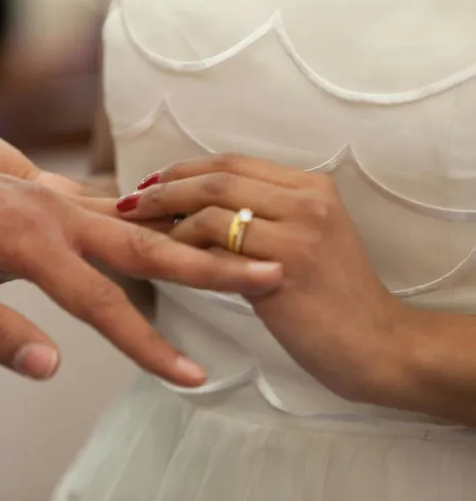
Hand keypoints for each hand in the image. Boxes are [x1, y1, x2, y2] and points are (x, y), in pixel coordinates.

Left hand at [0, 134, 282, 384]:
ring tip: (248, 251)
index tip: (192, 376)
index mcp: (27, 235)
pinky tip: (186, 230)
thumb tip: (51, 367)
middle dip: (213, 266)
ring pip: (141, 220)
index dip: (148, 346)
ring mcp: (58, 199)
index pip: (101, 302)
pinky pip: (119, 210)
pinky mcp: (56, 198)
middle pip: (149, 243)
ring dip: (195, 237)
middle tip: (271, 274)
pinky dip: (159, 222)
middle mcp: (55, 210)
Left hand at [117, 154, 405, 400]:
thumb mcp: (306, 240)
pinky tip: (164, 256)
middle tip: (131, 201)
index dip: (185, 169)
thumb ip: (264, 216)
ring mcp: (299, 232)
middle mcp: (307, 200)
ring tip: (139, 231)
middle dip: (165, 186)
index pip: (233, 162)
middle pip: (217, 177)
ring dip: (167, 216)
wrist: (377, 345)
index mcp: (311, 187)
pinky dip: (183, 246)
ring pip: (213, 206)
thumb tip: (197, 209)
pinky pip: (217, 246)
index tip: (152, 181)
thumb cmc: (333, 298)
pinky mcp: (285, 268)